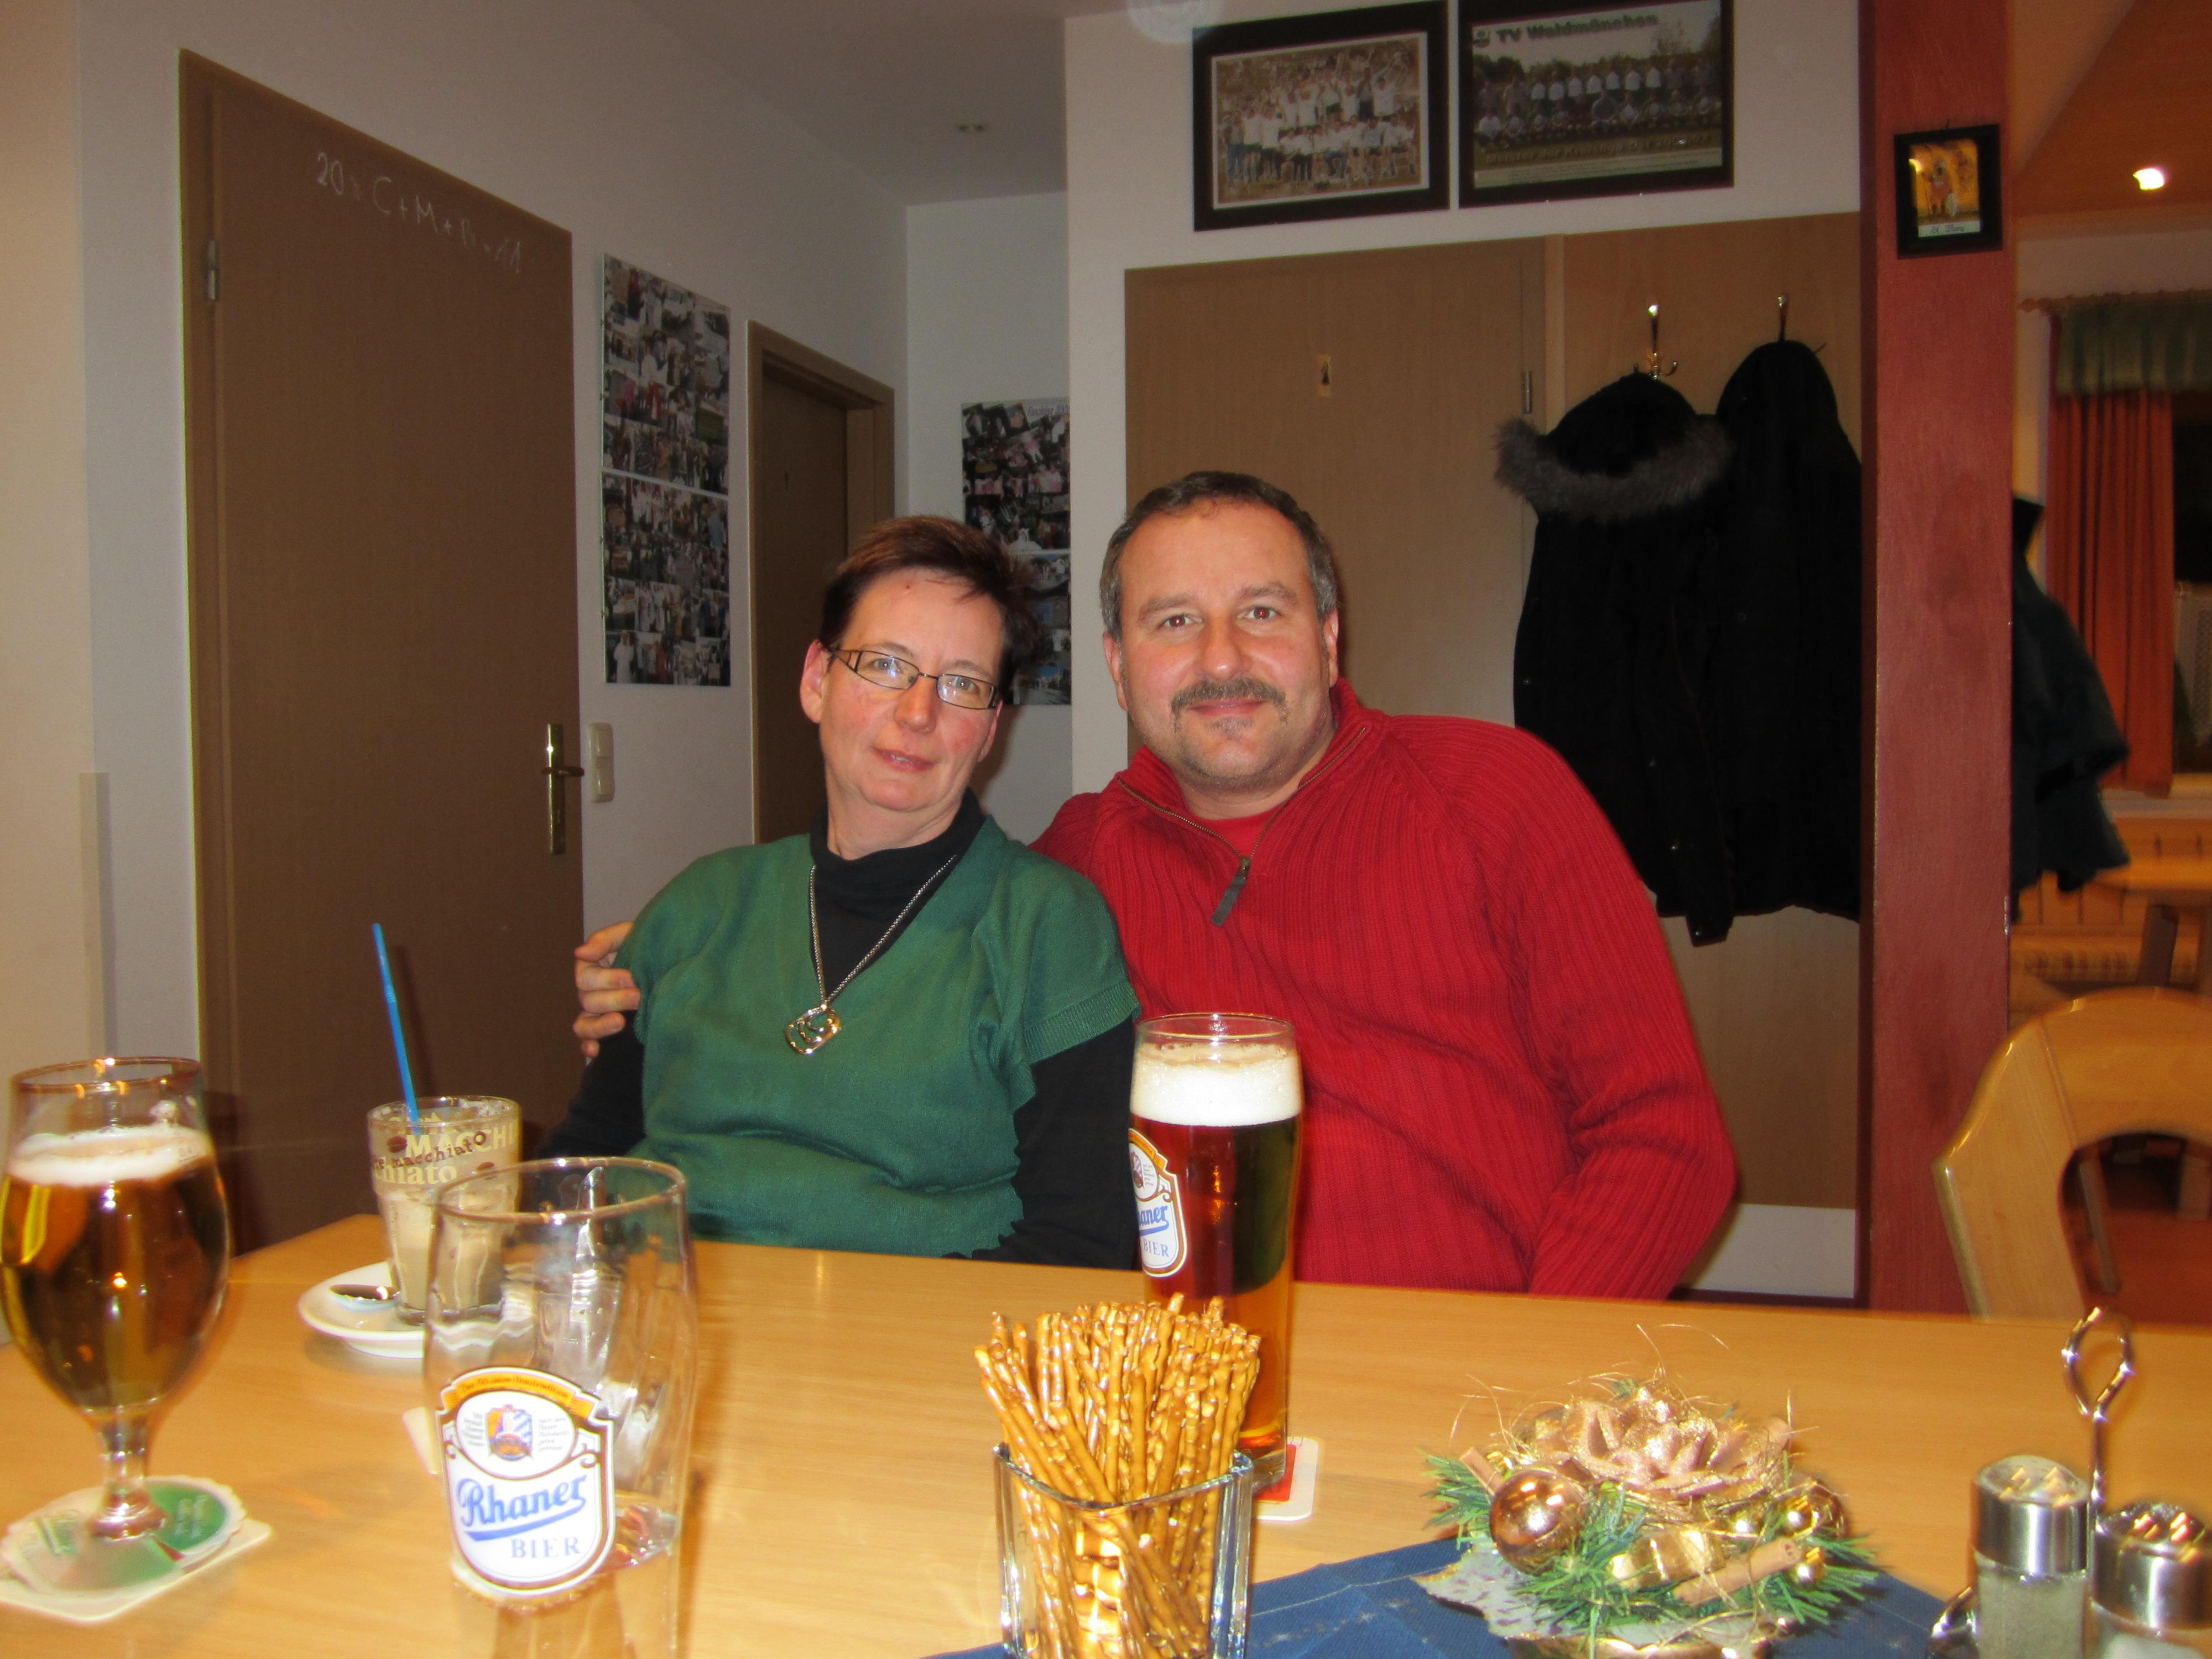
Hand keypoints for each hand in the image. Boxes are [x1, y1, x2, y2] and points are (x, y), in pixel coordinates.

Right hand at [573, 921, 638, 1057]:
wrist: (670, 962)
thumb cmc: (646, 945)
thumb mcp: (628, 934)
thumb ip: (604, 940)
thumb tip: (579, 953)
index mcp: (590, 967)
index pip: (586, 978)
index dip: (609, 979)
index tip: (634, 978)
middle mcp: (590, 991)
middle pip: (589, 1001)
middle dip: (615, 999)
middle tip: (639, 996)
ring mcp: (595, 1013)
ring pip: (584, 1024)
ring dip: (600, 1025)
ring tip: (620, 1022)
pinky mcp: (604, 1029)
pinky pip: (587, 1041)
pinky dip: (588, 1047)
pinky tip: (596, 1051)